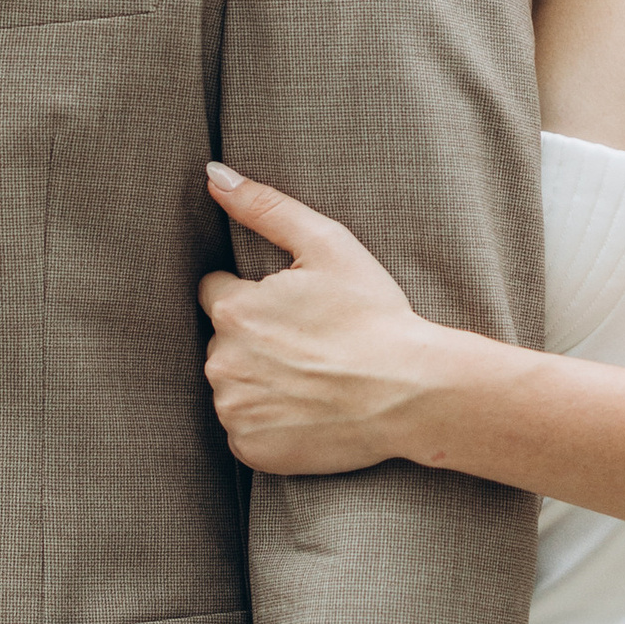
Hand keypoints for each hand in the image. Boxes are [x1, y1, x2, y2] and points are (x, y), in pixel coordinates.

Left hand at [198, 164, 443, 475]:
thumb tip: (213, 175)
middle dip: (254, 338)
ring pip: (232, 385)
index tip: (292, 308)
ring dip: (258, 380)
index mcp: (233, 310)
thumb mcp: (326, 244)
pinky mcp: (249, 448)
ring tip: (311, 377)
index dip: (253, 294)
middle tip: (308, 343)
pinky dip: (267, 421)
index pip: (215, 291)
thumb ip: (264, 206)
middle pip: (222, 341)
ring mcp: (234, 410)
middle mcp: (222, 362)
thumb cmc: (373, 314)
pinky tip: (306, 410)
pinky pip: (244, 428)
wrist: (411, 392)